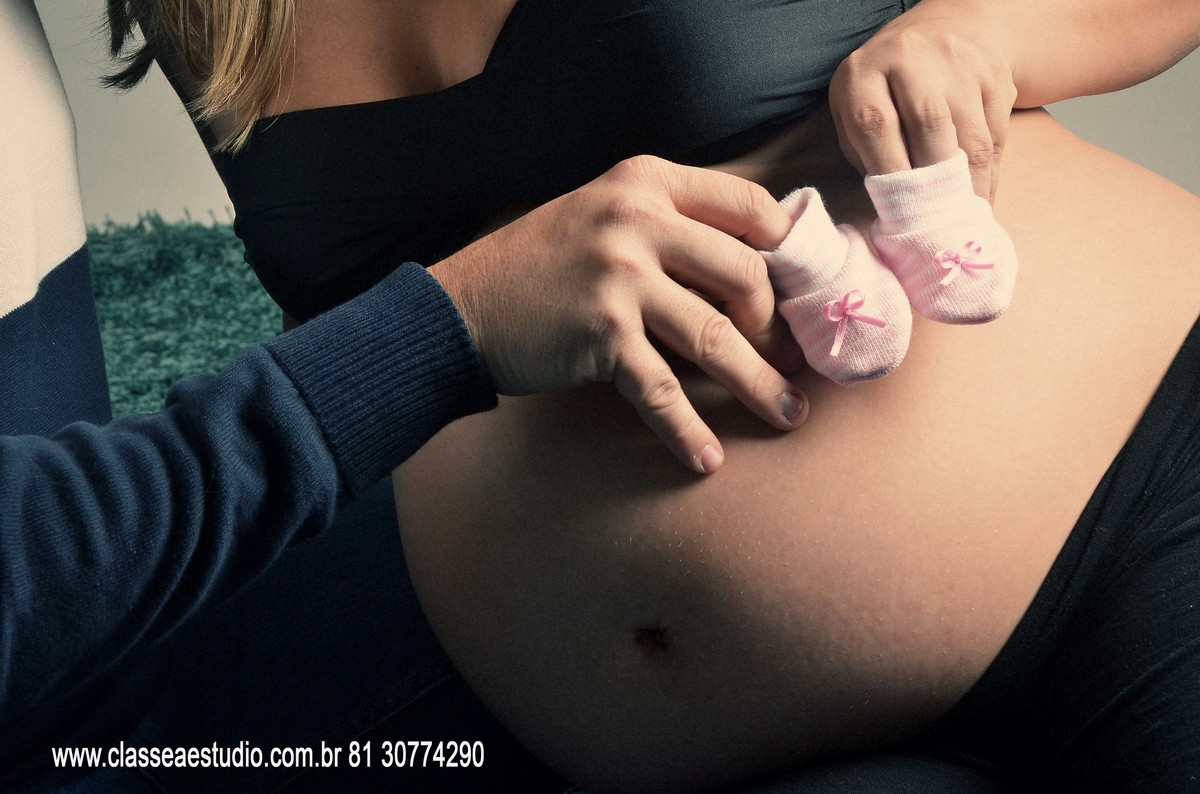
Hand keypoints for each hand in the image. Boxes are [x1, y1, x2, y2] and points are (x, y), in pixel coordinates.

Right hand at [430, 155, 807, 473]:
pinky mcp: (601, 333)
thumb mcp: (604, 215)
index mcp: (646, 182)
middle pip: (746, 276)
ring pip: (716, 338)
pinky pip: (663, 390)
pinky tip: (707, 458)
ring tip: (789, 415)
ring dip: (760, 386)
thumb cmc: (541, 266)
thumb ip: (670, 227)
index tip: (801, 293)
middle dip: (776, 327)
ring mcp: (618, 276)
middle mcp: (637, 220)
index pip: (750, 206)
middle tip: (786, 361)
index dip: (788, 254)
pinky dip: (689, 431)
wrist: (461, 307)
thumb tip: (757, 272)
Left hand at [828, 0, 1017, 202]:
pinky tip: (979, 199)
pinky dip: (989, 176)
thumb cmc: (884, 88)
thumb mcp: (852, 108)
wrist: (945, 28)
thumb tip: (891, 207)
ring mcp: (960, 65)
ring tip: (963, 222)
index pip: (876, 124)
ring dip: (969, 190)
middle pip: (930, 127)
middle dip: (935, 186)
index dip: (889, 175)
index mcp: (864, 71)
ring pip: (972, 139)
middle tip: (938, 226)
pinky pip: (997, 138)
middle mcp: (913, 59)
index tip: (900, 215)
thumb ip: (863, 152)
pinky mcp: (996, 77)